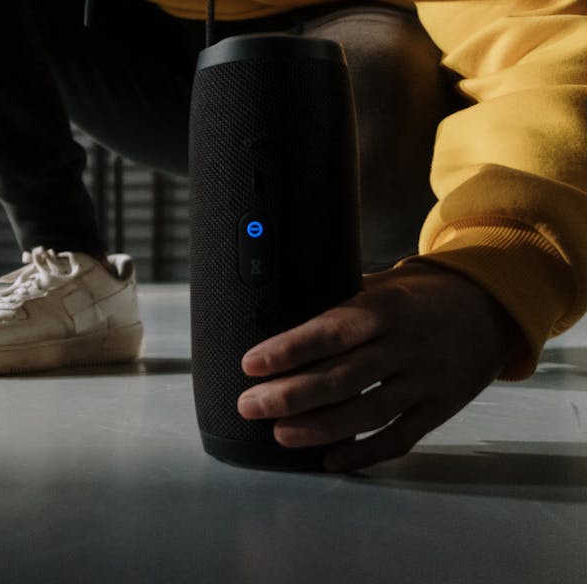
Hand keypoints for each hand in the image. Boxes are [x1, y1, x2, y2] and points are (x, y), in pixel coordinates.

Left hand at [236, 260, 522, 471]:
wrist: (492, 306)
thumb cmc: (419, 295)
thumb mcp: (381, 284)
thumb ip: (338, 300)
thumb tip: (279, 315)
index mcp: (385, 308)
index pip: (331, 331)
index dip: (290, 349)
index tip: (252, 363)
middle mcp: (405, 346)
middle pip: (343, 377)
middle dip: (292, 396)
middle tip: (250, 405)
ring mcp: (426, 380)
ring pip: (369, 412)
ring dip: (321, 428)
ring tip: (280, 434)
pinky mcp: (441, 408)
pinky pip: (401, 437)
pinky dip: (365, 452)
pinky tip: (330, 459)